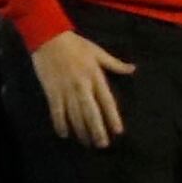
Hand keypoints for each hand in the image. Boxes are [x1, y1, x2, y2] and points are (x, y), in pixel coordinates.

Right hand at [31, 27, 132, 146]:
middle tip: (103, 145)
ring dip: (81, 131)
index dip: (113, 117)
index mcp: (95, 76)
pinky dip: (60, 124)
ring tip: (87, 143)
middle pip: (91, 112)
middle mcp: (82, 86)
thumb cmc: (75, 44)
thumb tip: (133, 69)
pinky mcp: (52, 91)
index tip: (118, 131)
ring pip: (75, 115)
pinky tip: (64, 134)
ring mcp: (66, 90)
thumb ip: (115, 64)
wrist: (49, 37)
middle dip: (97, 130)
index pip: (107, 101)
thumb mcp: (98, 52)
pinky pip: (57, 112)